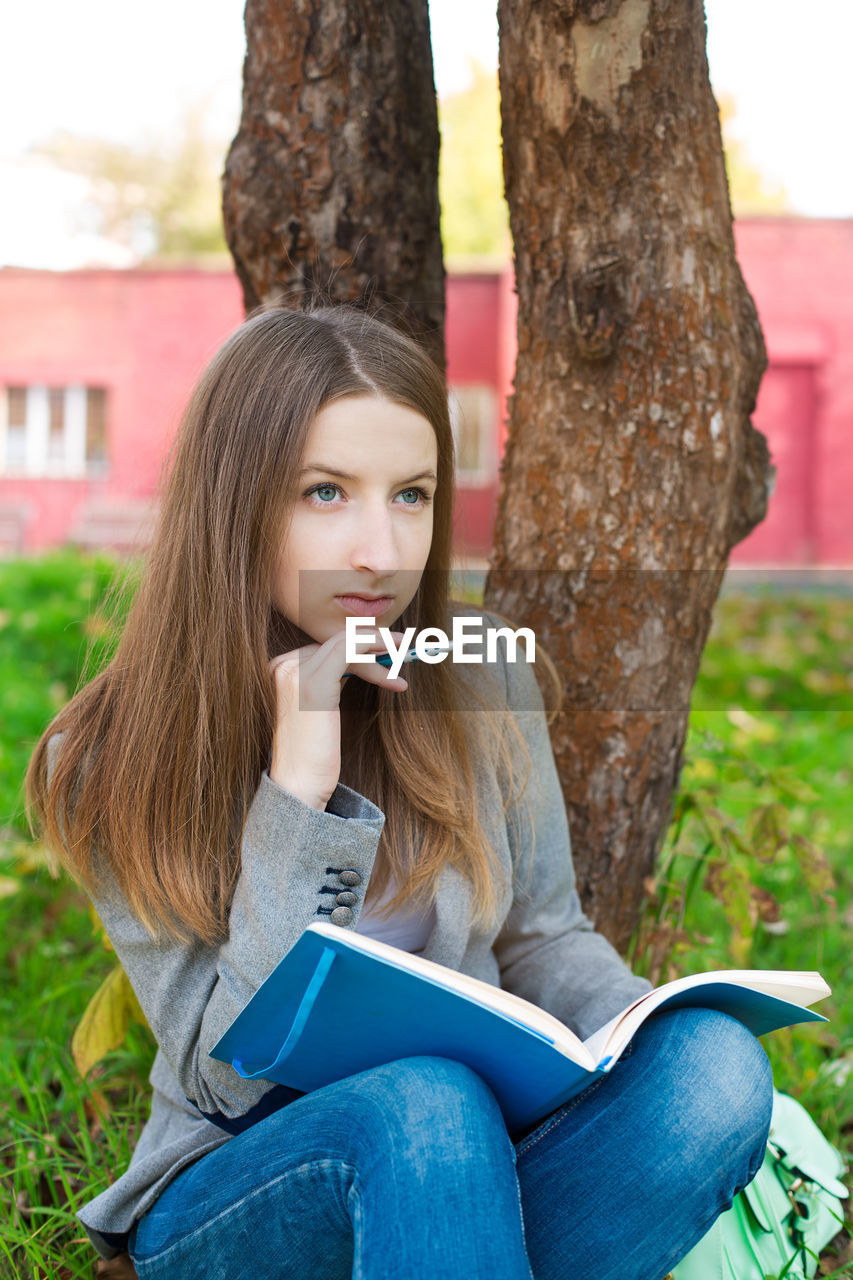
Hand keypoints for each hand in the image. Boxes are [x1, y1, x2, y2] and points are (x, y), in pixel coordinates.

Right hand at [268, 630, 406, 810]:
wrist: (299, 785)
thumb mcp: (321, 708)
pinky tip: (394, 678)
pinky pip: (350, 650)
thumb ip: (332, 681)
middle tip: (403, 647)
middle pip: (337, 640)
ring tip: (405, 659)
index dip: (361, 646)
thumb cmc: (313, 755)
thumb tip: (363, 661)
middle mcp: (283, 664)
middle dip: (374, 642)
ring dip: (381, 648)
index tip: (388, 651)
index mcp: (281, 668)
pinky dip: (376, 653)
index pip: (328, 646)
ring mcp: (295, 671)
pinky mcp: (314, 682)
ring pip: (346, 642)